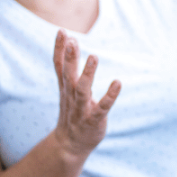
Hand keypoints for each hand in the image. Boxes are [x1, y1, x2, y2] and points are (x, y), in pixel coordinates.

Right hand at [52, 30, 120, 157]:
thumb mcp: (66, 89)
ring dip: (87, 74)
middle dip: (70, 58)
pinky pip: (102, 107)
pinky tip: (118, 83)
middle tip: (73, 40)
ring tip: (94, 56)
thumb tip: (69, 43)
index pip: (59, 66)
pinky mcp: (94, 120)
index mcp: (65, 88)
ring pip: (82, 90)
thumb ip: (67, 68)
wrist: (70, 145)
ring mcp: (81, 109)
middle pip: (68, 75)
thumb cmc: (72, 111)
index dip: (60, 49)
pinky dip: (110, 95)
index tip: (62, 31)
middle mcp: (71, 96)